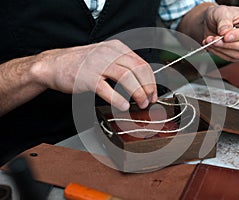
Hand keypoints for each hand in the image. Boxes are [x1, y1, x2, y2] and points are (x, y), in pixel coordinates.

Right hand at [32, 40, 156, 110]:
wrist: (55, 65)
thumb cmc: (82, 64)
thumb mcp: (106, 57)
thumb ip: (123, 66)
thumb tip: (142, 83)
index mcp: (116, 48)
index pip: (142, 64)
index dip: (151, 81)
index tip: (153, 93)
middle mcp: (109, 53)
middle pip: (137, 69)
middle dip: (147, 88)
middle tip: (149, 101)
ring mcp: (98, 64)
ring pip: (126, 77)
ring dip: (137, 93)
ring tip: (140, 104)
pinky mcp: (87, 77)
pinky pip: (107, 88)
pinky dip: (118, 99)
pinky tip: (123, 106)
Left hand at [202, 5, 238, 61]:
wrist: (213, 23)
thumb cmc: (221, 15)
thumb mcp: (221, 12)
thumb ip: (224, 22)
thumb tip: (224, 32)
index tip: (225, 36)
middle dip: (228, 45)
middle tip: (214, 40)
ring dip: (222, 50)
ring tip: (210, 41)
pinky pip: (232, 58)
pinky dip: (219, 53)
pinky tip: (212, 46)